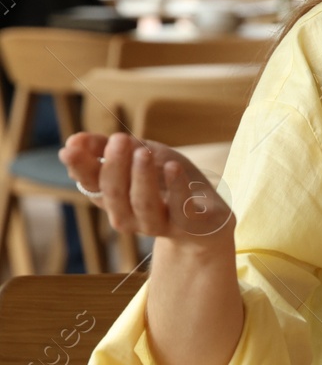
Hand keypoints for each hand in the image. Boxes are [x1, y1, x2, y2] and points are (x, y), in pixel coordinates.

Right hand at [59, 132, 233, 252]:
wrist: (207, 217)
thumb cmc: (167, 183)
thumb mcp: (139, 156)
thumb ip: (108, 147)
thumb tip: (74, 140)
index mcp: (113, 199)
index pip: (91, 184)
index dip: (81, 167)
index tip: (72, 147)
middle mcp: (130, 216)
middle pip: (115, 195)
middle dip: (114, 166)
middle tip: (118, 139)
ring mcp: (158, 224)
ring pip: (144, 205)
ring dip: (142, 177)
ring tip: (143, 152)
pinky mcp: (188, 225)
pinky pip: (180, 210)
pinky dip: (176, 187)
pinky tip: (172, 167)